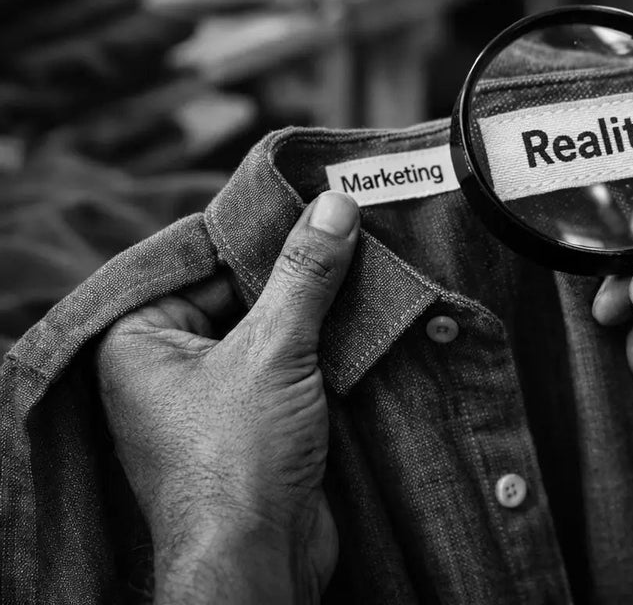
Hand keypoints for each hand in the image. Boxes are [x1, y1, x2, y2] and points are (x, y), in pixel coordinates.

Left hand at [96, 192, 360, 603]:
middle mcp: (168, 365)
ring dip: (318, 308)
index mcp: (139, 340)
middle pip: (239, 292)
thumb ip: (304, 274)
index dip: (258, 231)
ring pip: (272, 328)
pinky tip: (365, 317)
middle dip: (295, 270)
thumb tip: (333, 206)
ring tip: (366, 263)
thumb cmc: (234, 460)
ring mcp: (214, 396)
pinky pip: (292, 364)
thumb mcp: (272, 348)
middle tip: (349, 225)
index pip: (201, 260)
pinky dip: (326, 345)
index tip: (312, 199)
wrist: (258, 559)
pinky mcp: (258, 422)